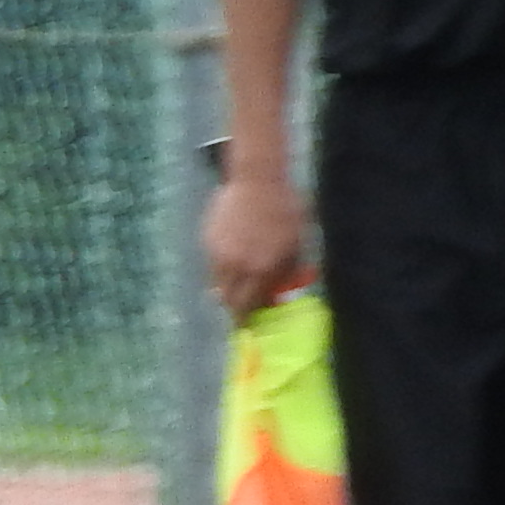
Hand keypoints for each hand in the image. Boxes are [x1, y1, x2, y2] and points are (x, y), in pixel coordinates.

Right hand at [203, 170, 308, 320]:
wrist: (258, 180)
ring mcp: (218, 254)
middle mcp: (236, 267)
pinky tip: (233, 251)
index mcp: (261, 269)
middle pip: (226, 300)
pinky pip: (213, 263)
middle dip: (233, 306)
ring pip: (217, 282)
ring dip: (227, 286)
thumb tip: (278, 292)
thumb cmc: (286, 209)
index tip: (246, 324)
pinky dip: (221, 265)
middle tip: (241, 305)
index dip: (245, 319)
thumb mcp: (297, 242)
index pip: (247, 306)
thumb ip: (287, 270)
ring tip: (237, 278)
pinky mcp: (207, 241)